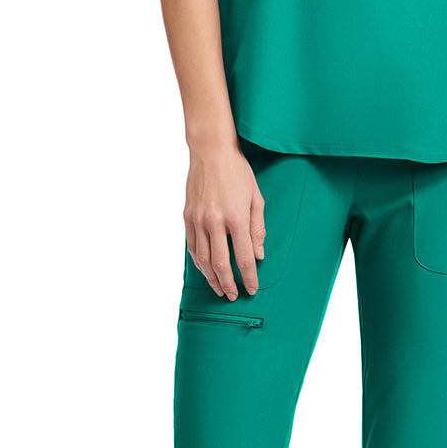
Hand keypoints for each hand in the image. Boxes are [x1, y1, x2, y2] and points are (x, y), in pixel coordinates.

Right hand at [184, 145, 265, 299]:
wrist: (211, 152)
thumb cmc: (237, 172)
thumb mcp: (255, 198)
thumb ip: (257, 229)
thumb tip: (259, 254)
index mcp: (236, 218)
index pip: (244, 257)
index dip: (248, 277)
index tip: (252, 289)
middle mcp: (215, 222)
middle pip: (221, 263)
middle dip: (228, 283)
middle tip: (233, 296)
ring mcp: (198, 220)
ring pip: (203, 259)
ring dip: (212, 278)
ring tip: (219, 289)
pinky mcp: (187, 217)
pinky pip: (192, 247)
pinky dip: (199, 262)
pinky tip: (206, 270)